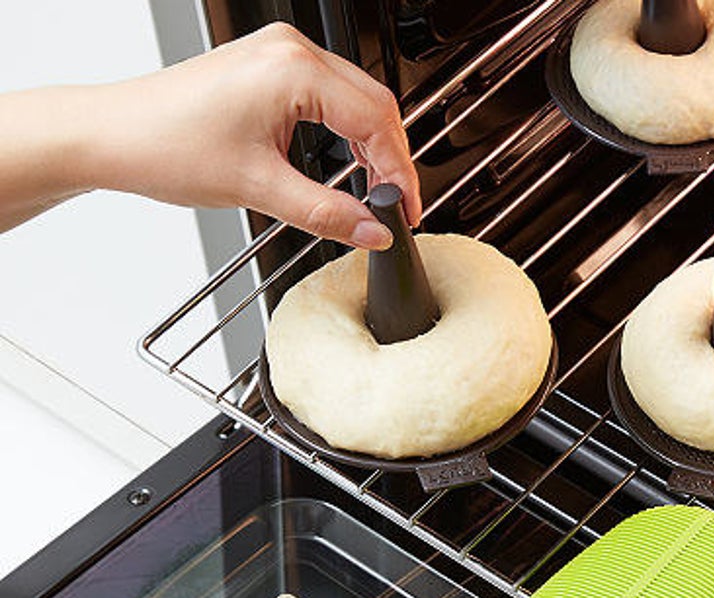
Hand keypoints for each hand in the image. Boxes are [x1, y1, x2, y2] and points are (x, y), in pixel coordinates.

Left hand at [0, 23, 418, 248]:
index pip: (375, 121)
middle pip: (374, 103)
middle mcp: (289, 51)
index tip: (404, 210)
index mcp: (293, 69)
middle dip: (392, 158)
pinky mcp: (267, 67)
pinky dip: (344, 131)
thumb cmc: (163, 145)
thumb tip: (372, 231)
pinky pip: (328, 95)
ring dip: (370, 144)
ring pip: (355, 98)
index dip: (398, 173)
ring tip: (373, 192)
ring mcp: (277, 54)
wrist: (110, 135)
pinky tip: (346, 164)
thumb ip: (328, 213)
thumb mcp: (259, 188)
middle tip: (395, 206)